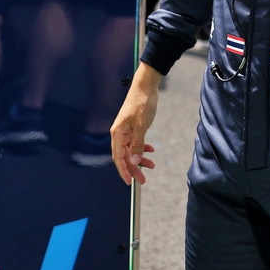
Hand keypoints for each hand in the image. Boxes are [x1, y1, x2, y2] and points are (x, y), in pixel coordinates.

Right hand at [111, 63, 160, 184]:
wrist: (146, 86)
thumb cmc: (142, 103)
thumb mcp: (141, 125)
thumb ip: (137, 144)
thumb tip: (134, 161)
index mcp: (118, 133)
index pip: (118, 157)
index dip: (123, 171)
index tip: (130, 183)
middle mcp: (120, 133)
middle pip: (125, 156)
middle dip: (134, 168)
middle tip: (144, 179)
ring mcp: (127, 130)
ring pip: (131, 150)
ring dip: (140, 159)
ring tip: (152, 165)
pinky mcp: (134, 127)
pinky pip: (136, 142)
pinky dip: (143, 148)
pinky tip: (151, 150)